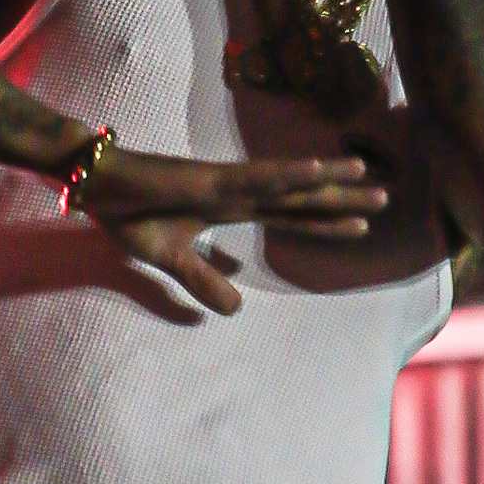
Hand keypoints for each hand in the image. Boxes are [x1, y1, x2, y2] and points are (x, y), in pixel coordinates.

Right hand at [77, 148, 387, 314]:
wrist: (97, 187)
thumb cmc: (129, 215)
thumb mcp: (170, 260)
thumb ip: (202, 282)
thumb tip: (235, 311)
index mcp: (230, 207)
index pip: (290, 216)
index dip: (325, 221)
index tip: (362, 225)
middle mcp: (238, 191)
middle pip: (301, 198)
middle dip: (343, 199)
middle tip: (387, 198)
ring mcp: (227, 183)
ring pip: (288, 183)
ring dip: (328, 182)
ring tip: (366, 178)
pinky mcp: (210, 179)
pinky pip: (258, 178)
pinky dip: (290, 175)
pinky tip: (318, 172)